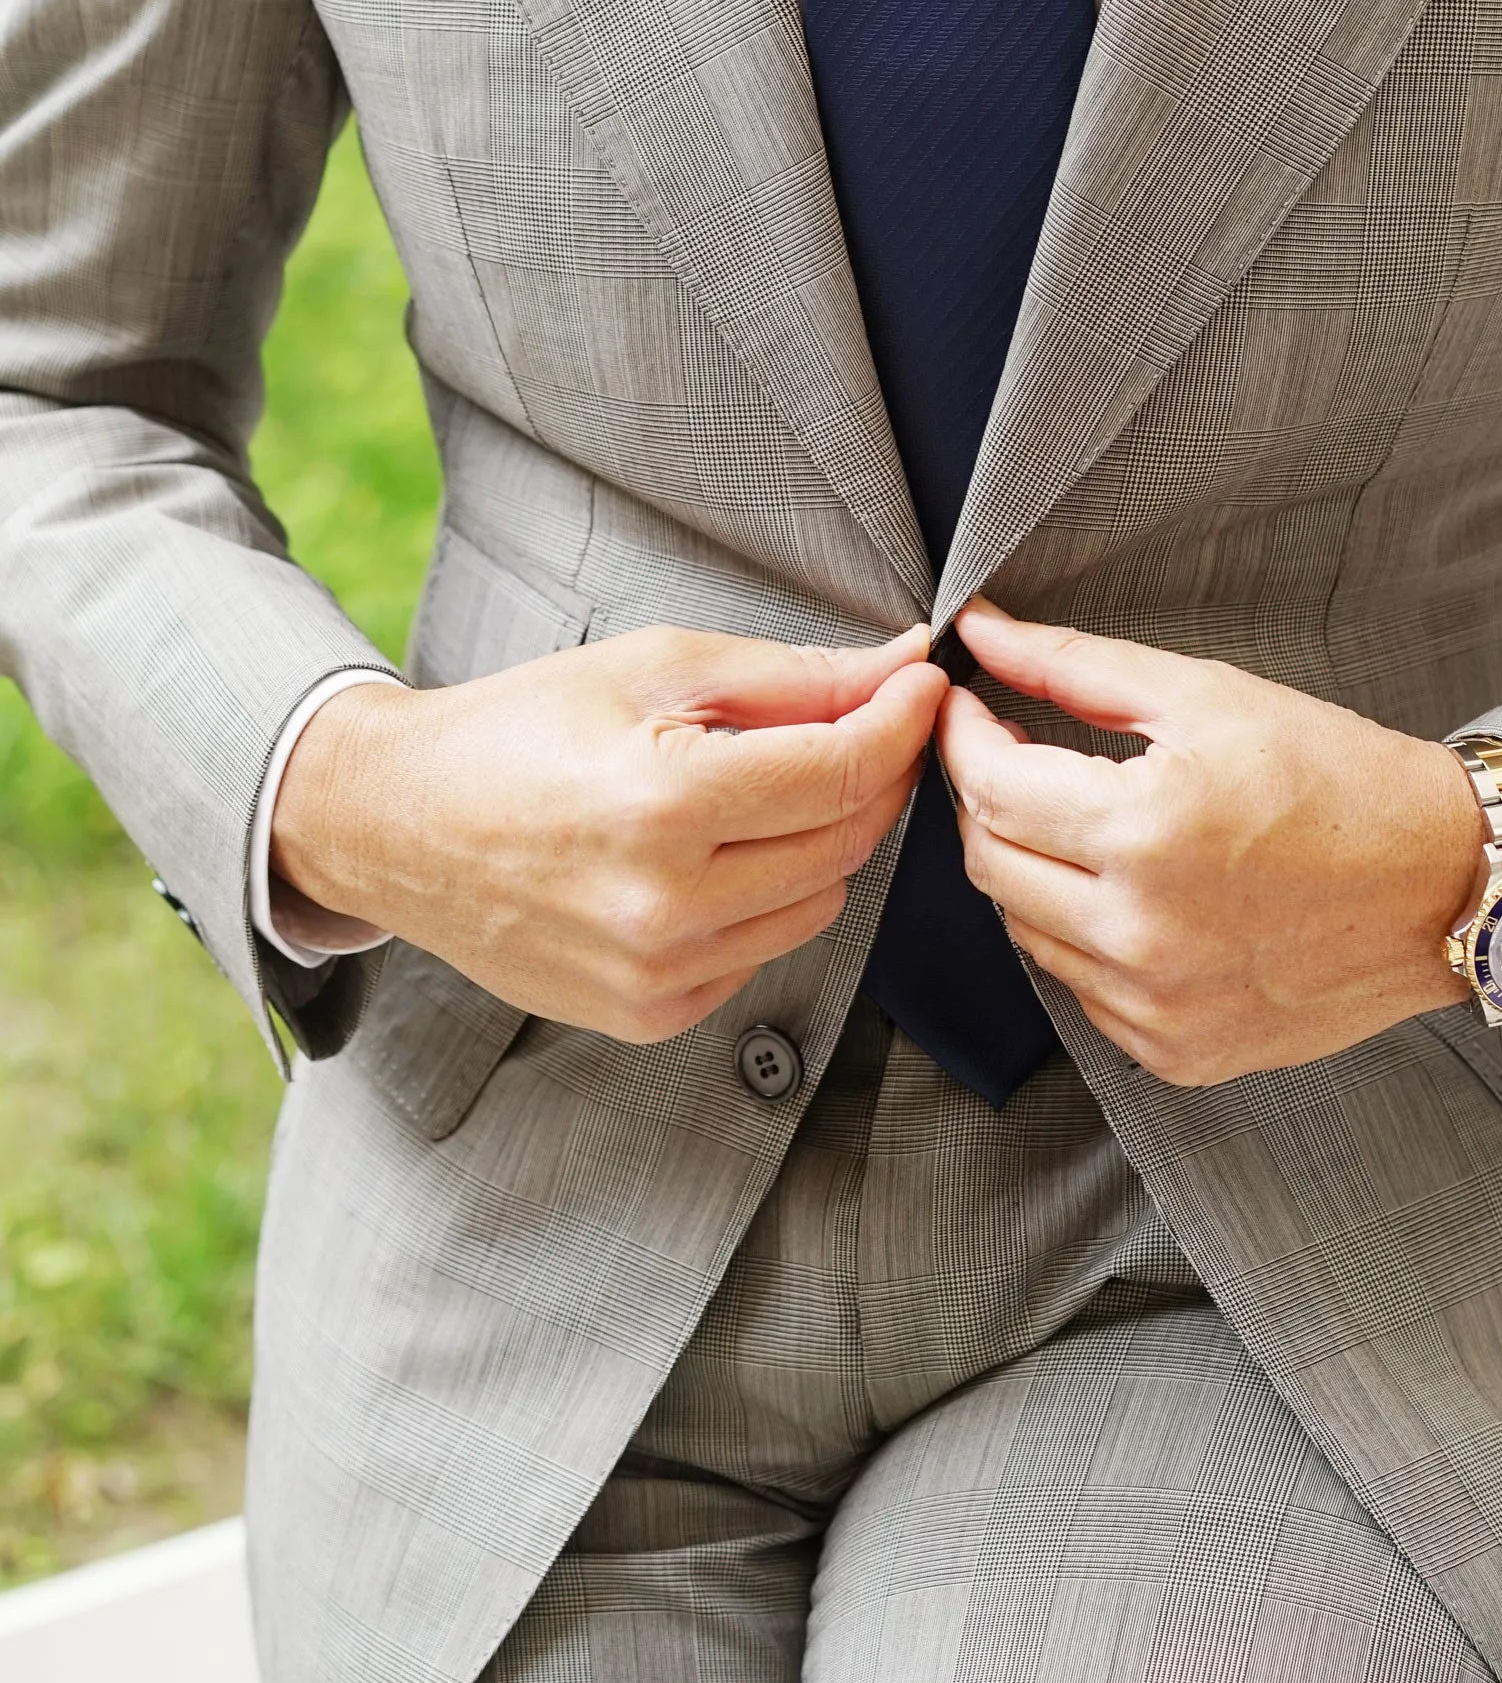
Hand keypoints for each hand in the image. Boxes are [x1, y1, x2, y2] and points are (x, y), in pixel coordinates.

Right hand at [271, 625, 944, 1041]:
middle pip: (844, 842)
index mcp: (664, 803)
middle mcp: (664, 904)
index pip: (842, 771)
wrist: (397, 823)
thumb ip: (790, 676)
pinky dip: (761, 900)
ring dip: (817, 842)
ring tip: (759, 790)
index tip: (922, 686)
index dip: (902, 722)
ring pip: (817, 904)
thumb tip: (898, 668)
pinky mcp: (648, 1014)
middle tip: (860, 724)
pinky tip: (708, 857)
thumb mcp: (652, 668)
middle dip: (870, 775)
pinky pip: (761, 953)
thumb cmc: (517, 731)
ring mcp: (656, 972)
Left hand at [937, 600, 1484, 1085]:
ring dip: (1030, 868)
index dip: (963, 739)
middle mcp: (1142, 933)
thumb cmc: (1338, 777)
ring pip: (1025, 932)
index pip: (990, 787)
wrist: (1445, 885)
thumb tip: (982, 630)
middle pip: (991, 864)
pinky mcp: (1177, 1051)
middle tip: (1014, 756)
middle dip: (985, 800)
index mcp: (1146, 833)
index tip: (968, 708)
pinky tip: (1127, 892)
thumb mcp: (1208, 696)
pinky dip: (1081, 936)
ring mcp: (1157, 1006)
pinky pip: (1081, 989)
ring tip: (1079, 821)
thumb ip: (1075, 665)